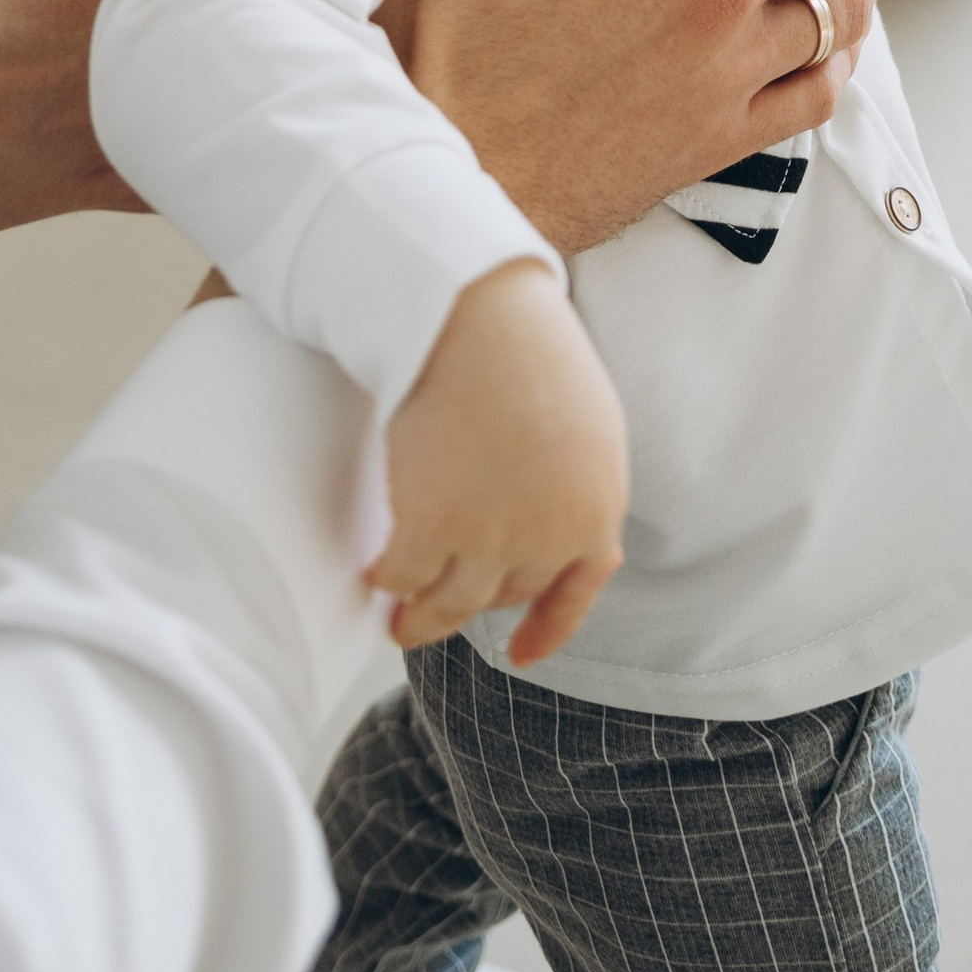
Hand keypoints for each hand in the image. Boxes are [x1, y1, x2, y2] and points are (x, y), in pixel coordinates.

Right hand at [372, 259, 628, 665]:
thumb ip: (579, 483)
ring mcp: (490, 538)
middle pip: (504, 594)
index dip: (547, 628)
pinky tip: (374, 572)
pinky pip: (403, 577)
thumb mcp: (588, 423)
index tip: (520, 655)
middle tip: (437, 604)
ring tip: (397, 620)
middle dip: (472, 602)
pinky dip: (387, 581)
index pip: (577, 589)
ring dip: (420, 620)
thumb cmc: (529, 350)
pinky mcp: (430, 529)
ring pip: (450, 607)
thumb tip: (566, 530)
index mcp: (597, 508)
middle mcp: (550, 536)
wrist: (479, 316)